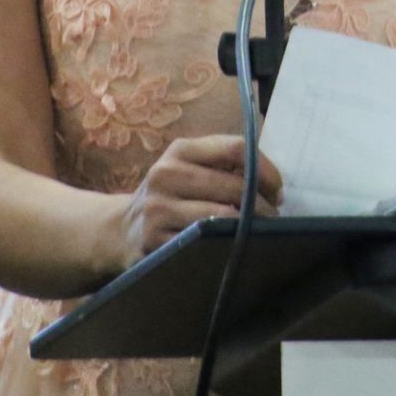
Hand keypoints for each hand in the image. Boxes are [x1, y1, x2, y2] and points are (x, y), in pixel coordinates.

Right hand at [114, 135, 283, 264]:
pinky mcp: (155, 240)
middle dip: (263, 205)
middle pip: (232, 185)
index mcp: (180, 150)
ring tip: (260, 233)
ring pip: (221, 216)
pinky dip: (225, 245)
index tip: (278, 190)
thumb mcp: (185, 169)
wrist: (117, 231)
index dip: (265, 169)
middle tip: (275, 219)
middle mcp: (166, 174)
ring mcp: (158, 208)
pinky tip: (233, 247)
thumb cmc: (168, 197)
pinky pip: (203, 242)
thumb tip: (271, 181)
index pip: (235, 148)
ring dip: (249, 227)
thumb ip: (222, 166)